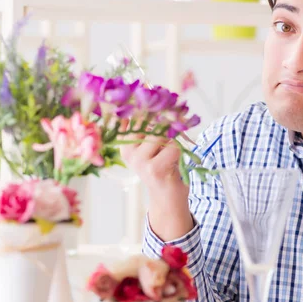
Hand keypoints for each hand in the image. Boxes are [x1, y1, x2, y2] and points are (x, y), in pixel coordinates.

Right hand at [119, 120, 192, 241]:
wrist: (167, 197)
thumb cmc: (161, 168)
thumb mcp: (150, 146)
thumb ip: (147, 128)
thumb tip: (157, 104)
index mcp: (124, 144)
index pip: (134, 117)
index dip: (147, 111)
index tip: (156, 109)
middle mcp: (128, 151)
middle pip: (149, 123)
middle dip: (163, 128)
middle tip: (167, 143)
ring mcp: (139, 161)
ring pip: (161, 135)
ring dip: (171, 142)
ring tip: (168, 156)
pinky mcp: (154, 168)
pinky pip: (172, 146)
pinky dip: (178, 152)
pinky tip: (172, 163)